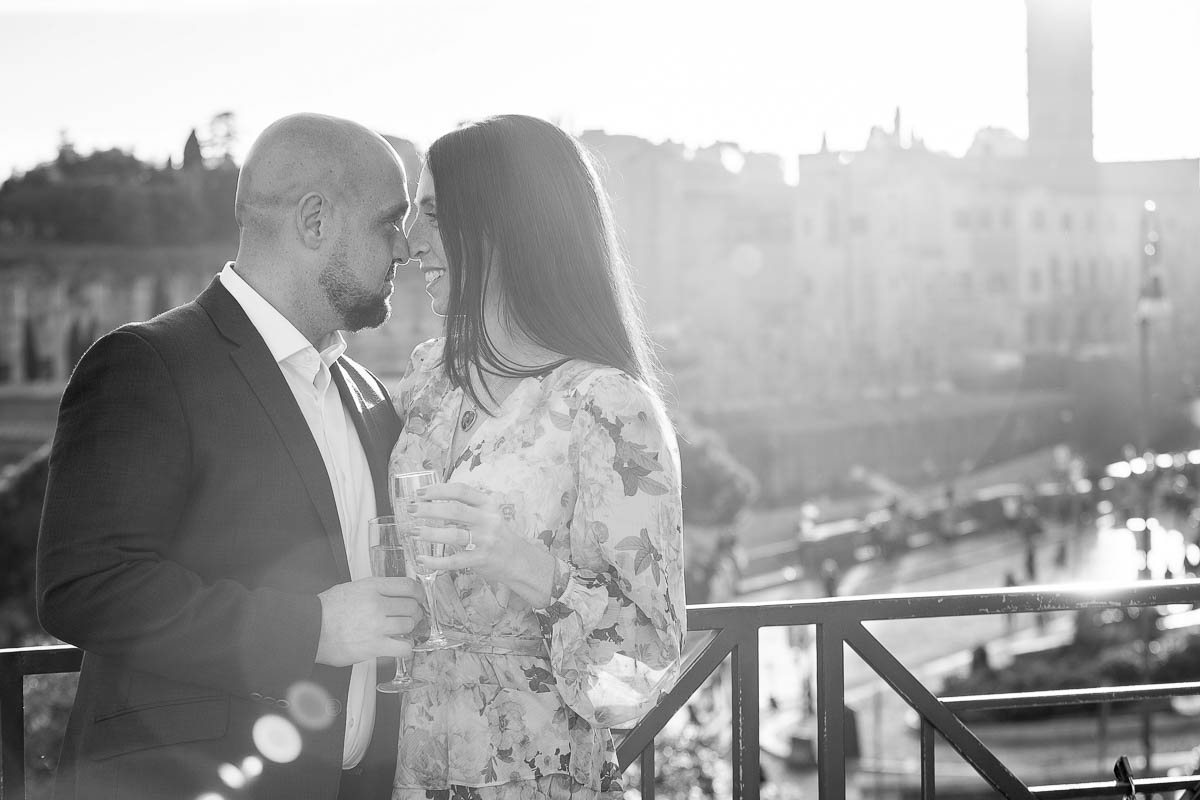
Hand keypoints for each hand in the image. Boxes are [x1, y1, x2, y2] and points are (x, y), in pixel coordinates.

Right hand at [315, 577, 422, 666]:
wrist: (309, 629)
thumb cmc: (326, 609)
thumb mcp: (351, 588)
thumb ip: (374, 590)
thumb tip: (394, 594)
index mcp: (372, 586)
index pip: (408, 586)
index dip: (419, 593)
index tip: (420, 598)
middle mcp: (377, 604)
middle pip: (411, 606)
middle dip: (414, 612)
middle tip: (411, 617)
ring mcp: (377, 625)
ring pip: (409, 625)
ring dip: (408, 629)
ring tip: (401, 632)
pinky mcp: (374, 646)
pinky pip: (403, 647)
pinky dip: (405, 647)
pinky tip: (399, 646)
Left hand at [408, 483, 555, 606]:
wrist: (518, 560)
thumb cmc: (497, 535)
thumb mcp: (488, 515)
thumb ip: (466, 508)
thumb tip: (431, 503)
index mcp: (488, 504)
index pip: (461, 491)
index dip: (438, 490)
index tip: (420, 492)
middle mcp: (488, 520)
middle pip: (454, 511)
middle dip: (429, 509)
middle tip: (411, 510)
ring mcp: (485, 541)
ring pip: (453, 535)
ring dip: (430, 533)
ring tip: (413, 532)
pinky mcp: (481, 560)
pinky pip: (454, 561)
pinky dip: (435, 561)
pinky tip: (422, 559)